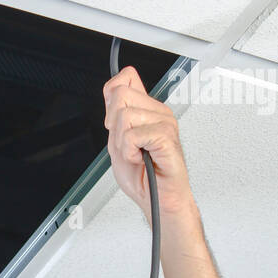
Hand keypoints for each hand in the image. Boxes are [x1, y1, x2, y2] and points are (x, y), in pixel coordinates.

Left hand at [103, 66, 194, 221]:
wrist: (156, 199)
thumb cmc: (143, 177)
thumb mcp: (117, 142)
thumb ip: (114, 117)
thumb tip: (111, 92)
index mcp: (147, 110)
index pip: (126, 78)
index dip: (111, 98)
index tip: (114, 124)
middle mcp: (157, 112)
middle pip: (120, 96)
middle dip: (114, 127)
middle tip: (126, 146)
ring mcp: (164, 121)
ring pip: (125, 116)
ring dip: (122, 143)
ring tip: (135, 155)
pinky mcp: (165, 135)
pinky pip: (132, 135)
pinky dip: (129, 151)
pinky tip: (140, 158)